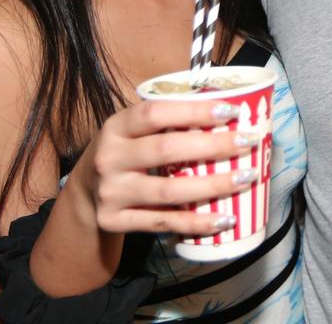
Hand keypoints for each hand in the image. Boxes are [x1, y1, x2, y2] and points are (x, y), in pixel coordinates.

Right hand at [69, 99, 260, 237]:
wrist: (83, 197)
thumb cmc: (123, 154)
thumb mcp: (131, 131)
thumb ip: (166, 120)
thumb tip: (224, 107)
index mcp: (116, 126)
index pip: (155, 113)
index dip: (194, 111)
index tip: (231, 111)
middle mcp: (110, 158)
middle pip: (166, 150)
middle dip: (213, 145)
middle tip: (248, 142)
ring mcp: (111, 192)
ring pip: (169, 191)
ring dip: (212, 185)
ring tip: (246, 178)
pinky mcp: (115, 221)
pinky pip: (163, 223)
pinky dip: (197, 222)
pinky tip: (224, 218)